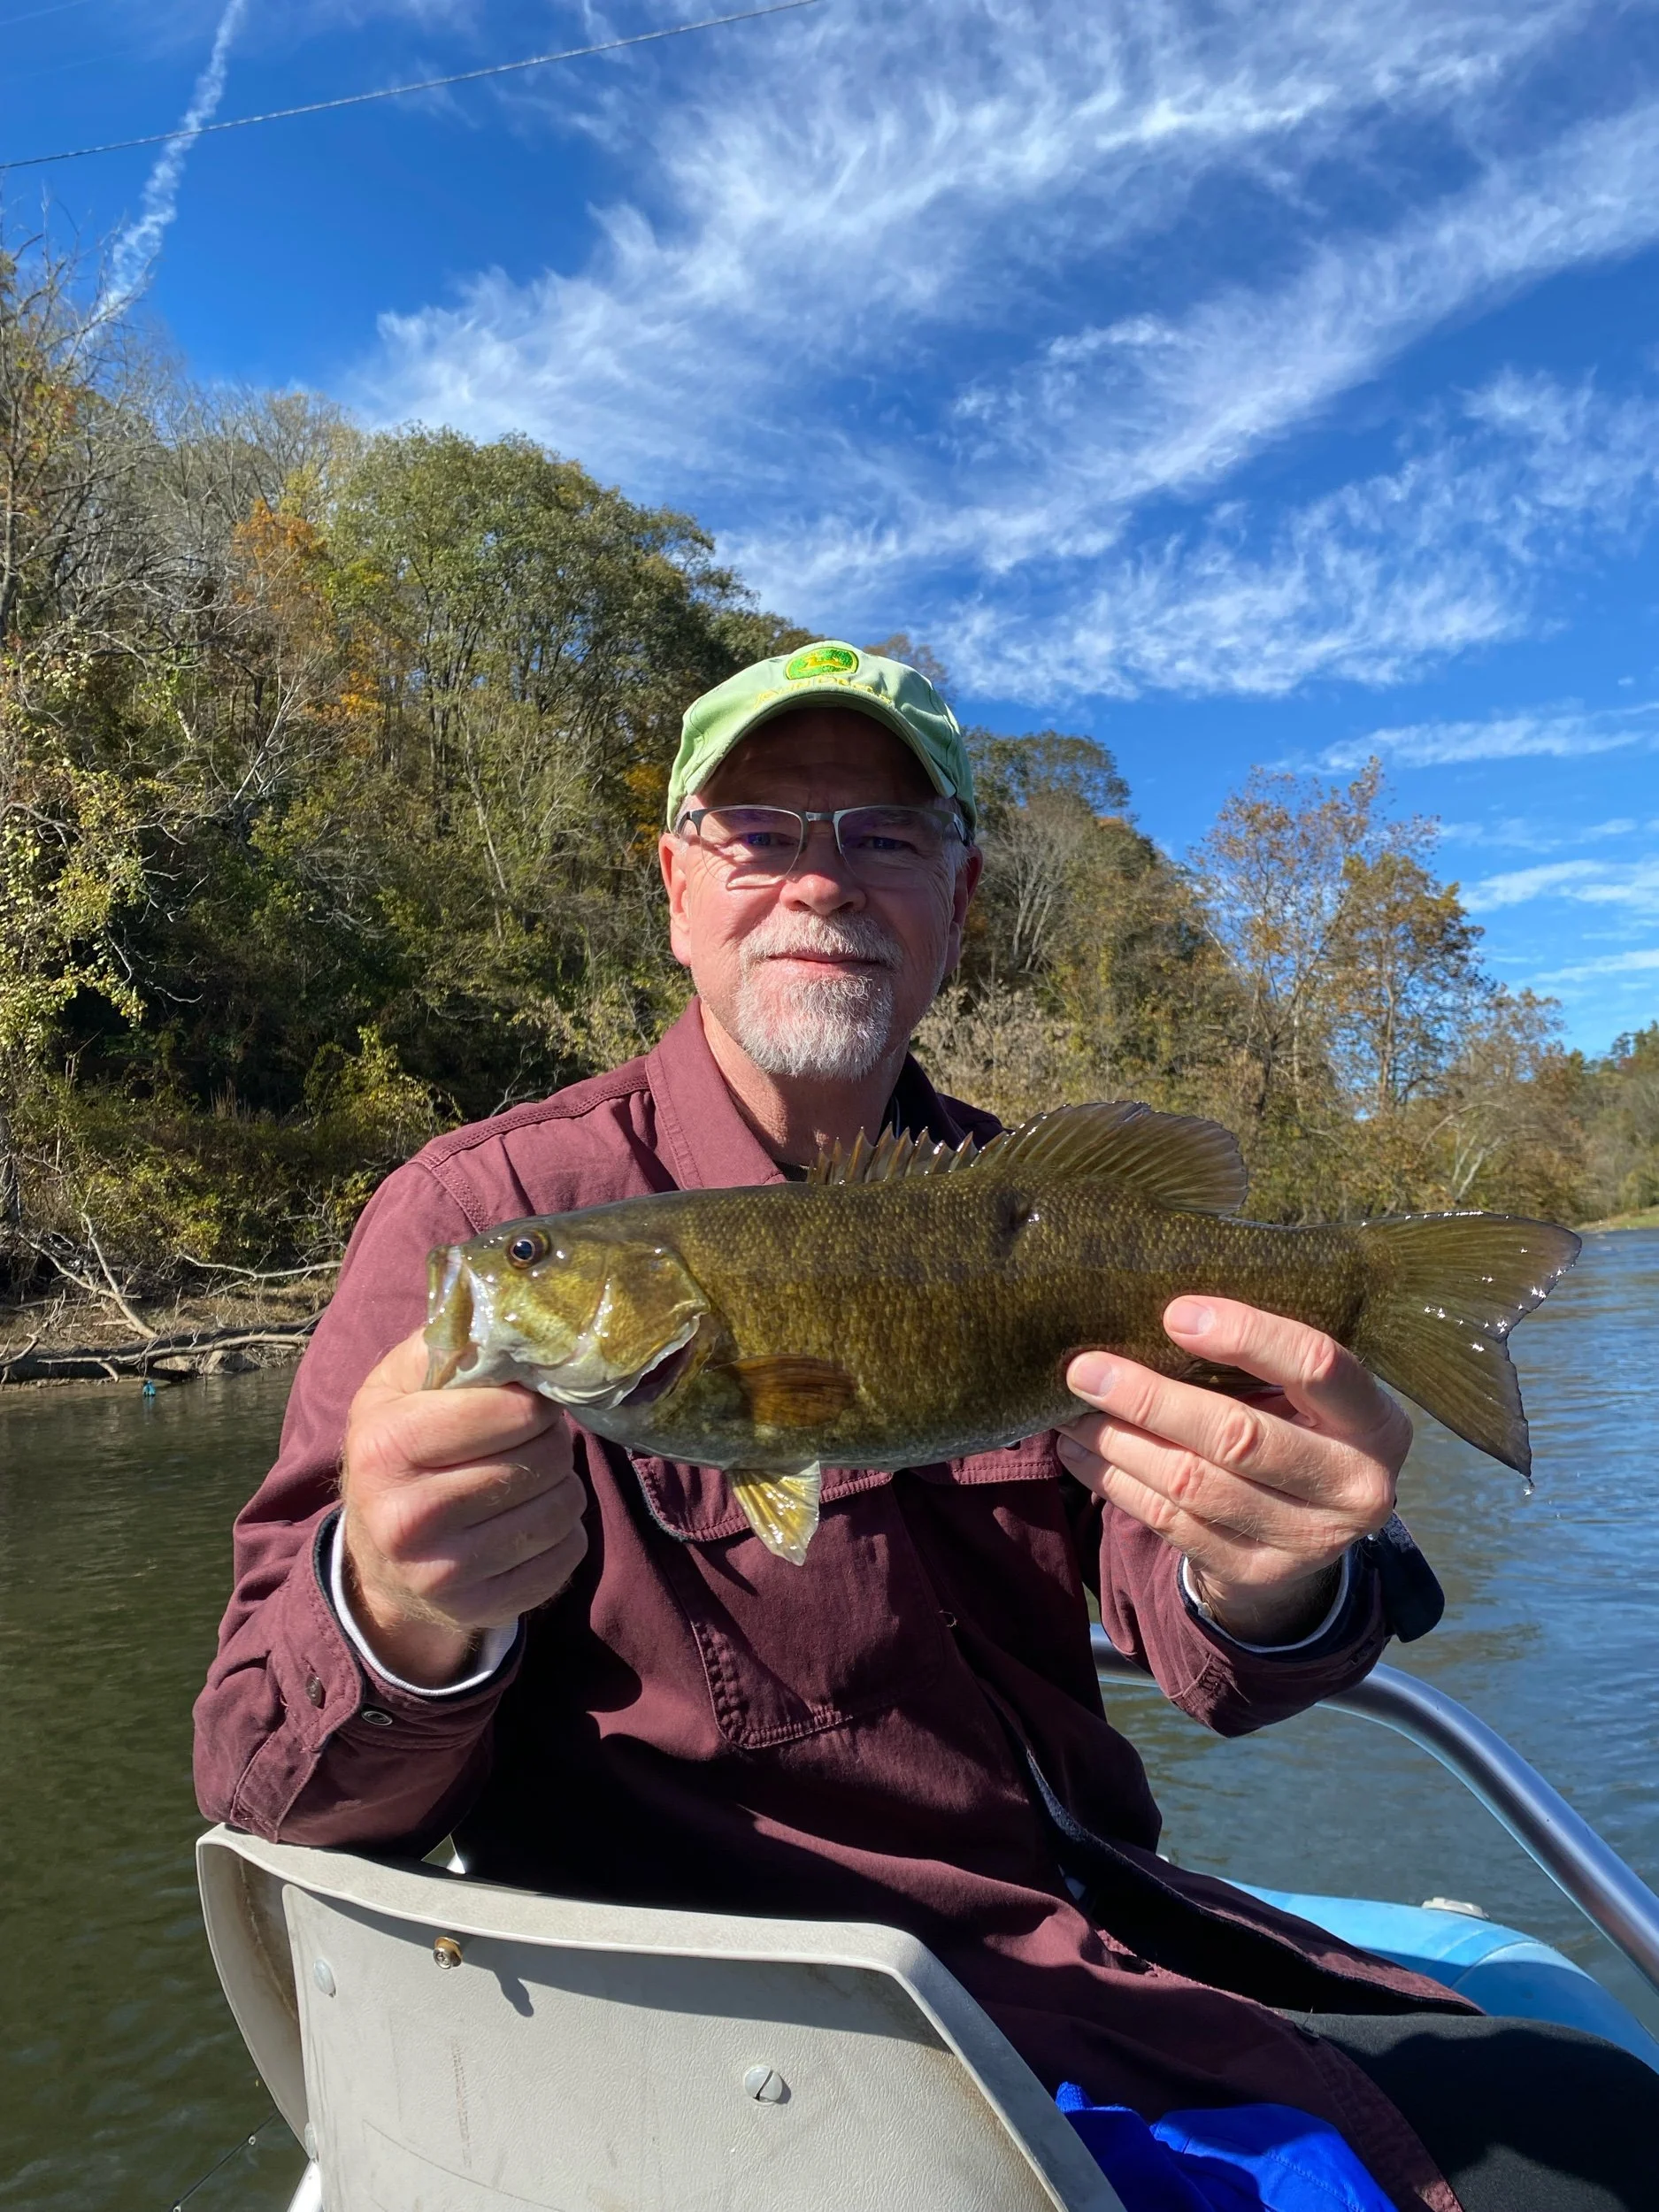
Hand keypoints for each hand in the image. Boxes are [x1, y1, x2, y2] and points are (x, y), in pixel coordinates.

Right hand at [339, 1328, 588, 1687]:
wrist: (380, 1559)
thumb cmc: (401, 1448)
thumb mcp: (399, 1384)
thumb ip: (452, 1338)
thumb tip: (518, 1304)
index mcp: (385, 1446)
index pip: (510, 1410)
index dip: (533, 1400)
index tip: (527, 1401)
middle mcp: (407, 1517)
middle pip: (543, 1458)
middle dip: (549, 1439)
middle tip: (530, 1438)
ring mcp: (444, 1573)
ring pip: (562, 1506)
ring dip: (561, 1484)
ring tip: (529, 1476)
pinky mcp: (481, 1608)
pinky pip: (568, 1554)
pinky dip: (564, 1531)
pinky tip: (529, 1519)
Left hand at [1056, 1296, 1409, 1645]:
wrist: (1315, 1529)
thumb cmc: (1299, 1428)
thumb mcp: (1307, 1394)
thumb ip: (1258, 1361)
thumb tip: (1158, 1319)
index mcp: (1375, 1422)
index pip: (1315, 1366)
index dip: (1246, 1336)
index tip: (1173, 1315)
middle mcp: (1354, 1487)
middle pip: (1238, 1436)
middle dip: (1151, 1399)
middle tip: (1085, 1370)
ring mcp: (1308, 1540)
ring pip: (1194, 1484)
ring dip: (1120, 1444)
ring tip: (1071, 1412)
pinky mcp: (1258, 1573)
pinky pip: (1173, 1525)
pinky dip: (1118, 1484)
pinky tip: (1084, 1455)